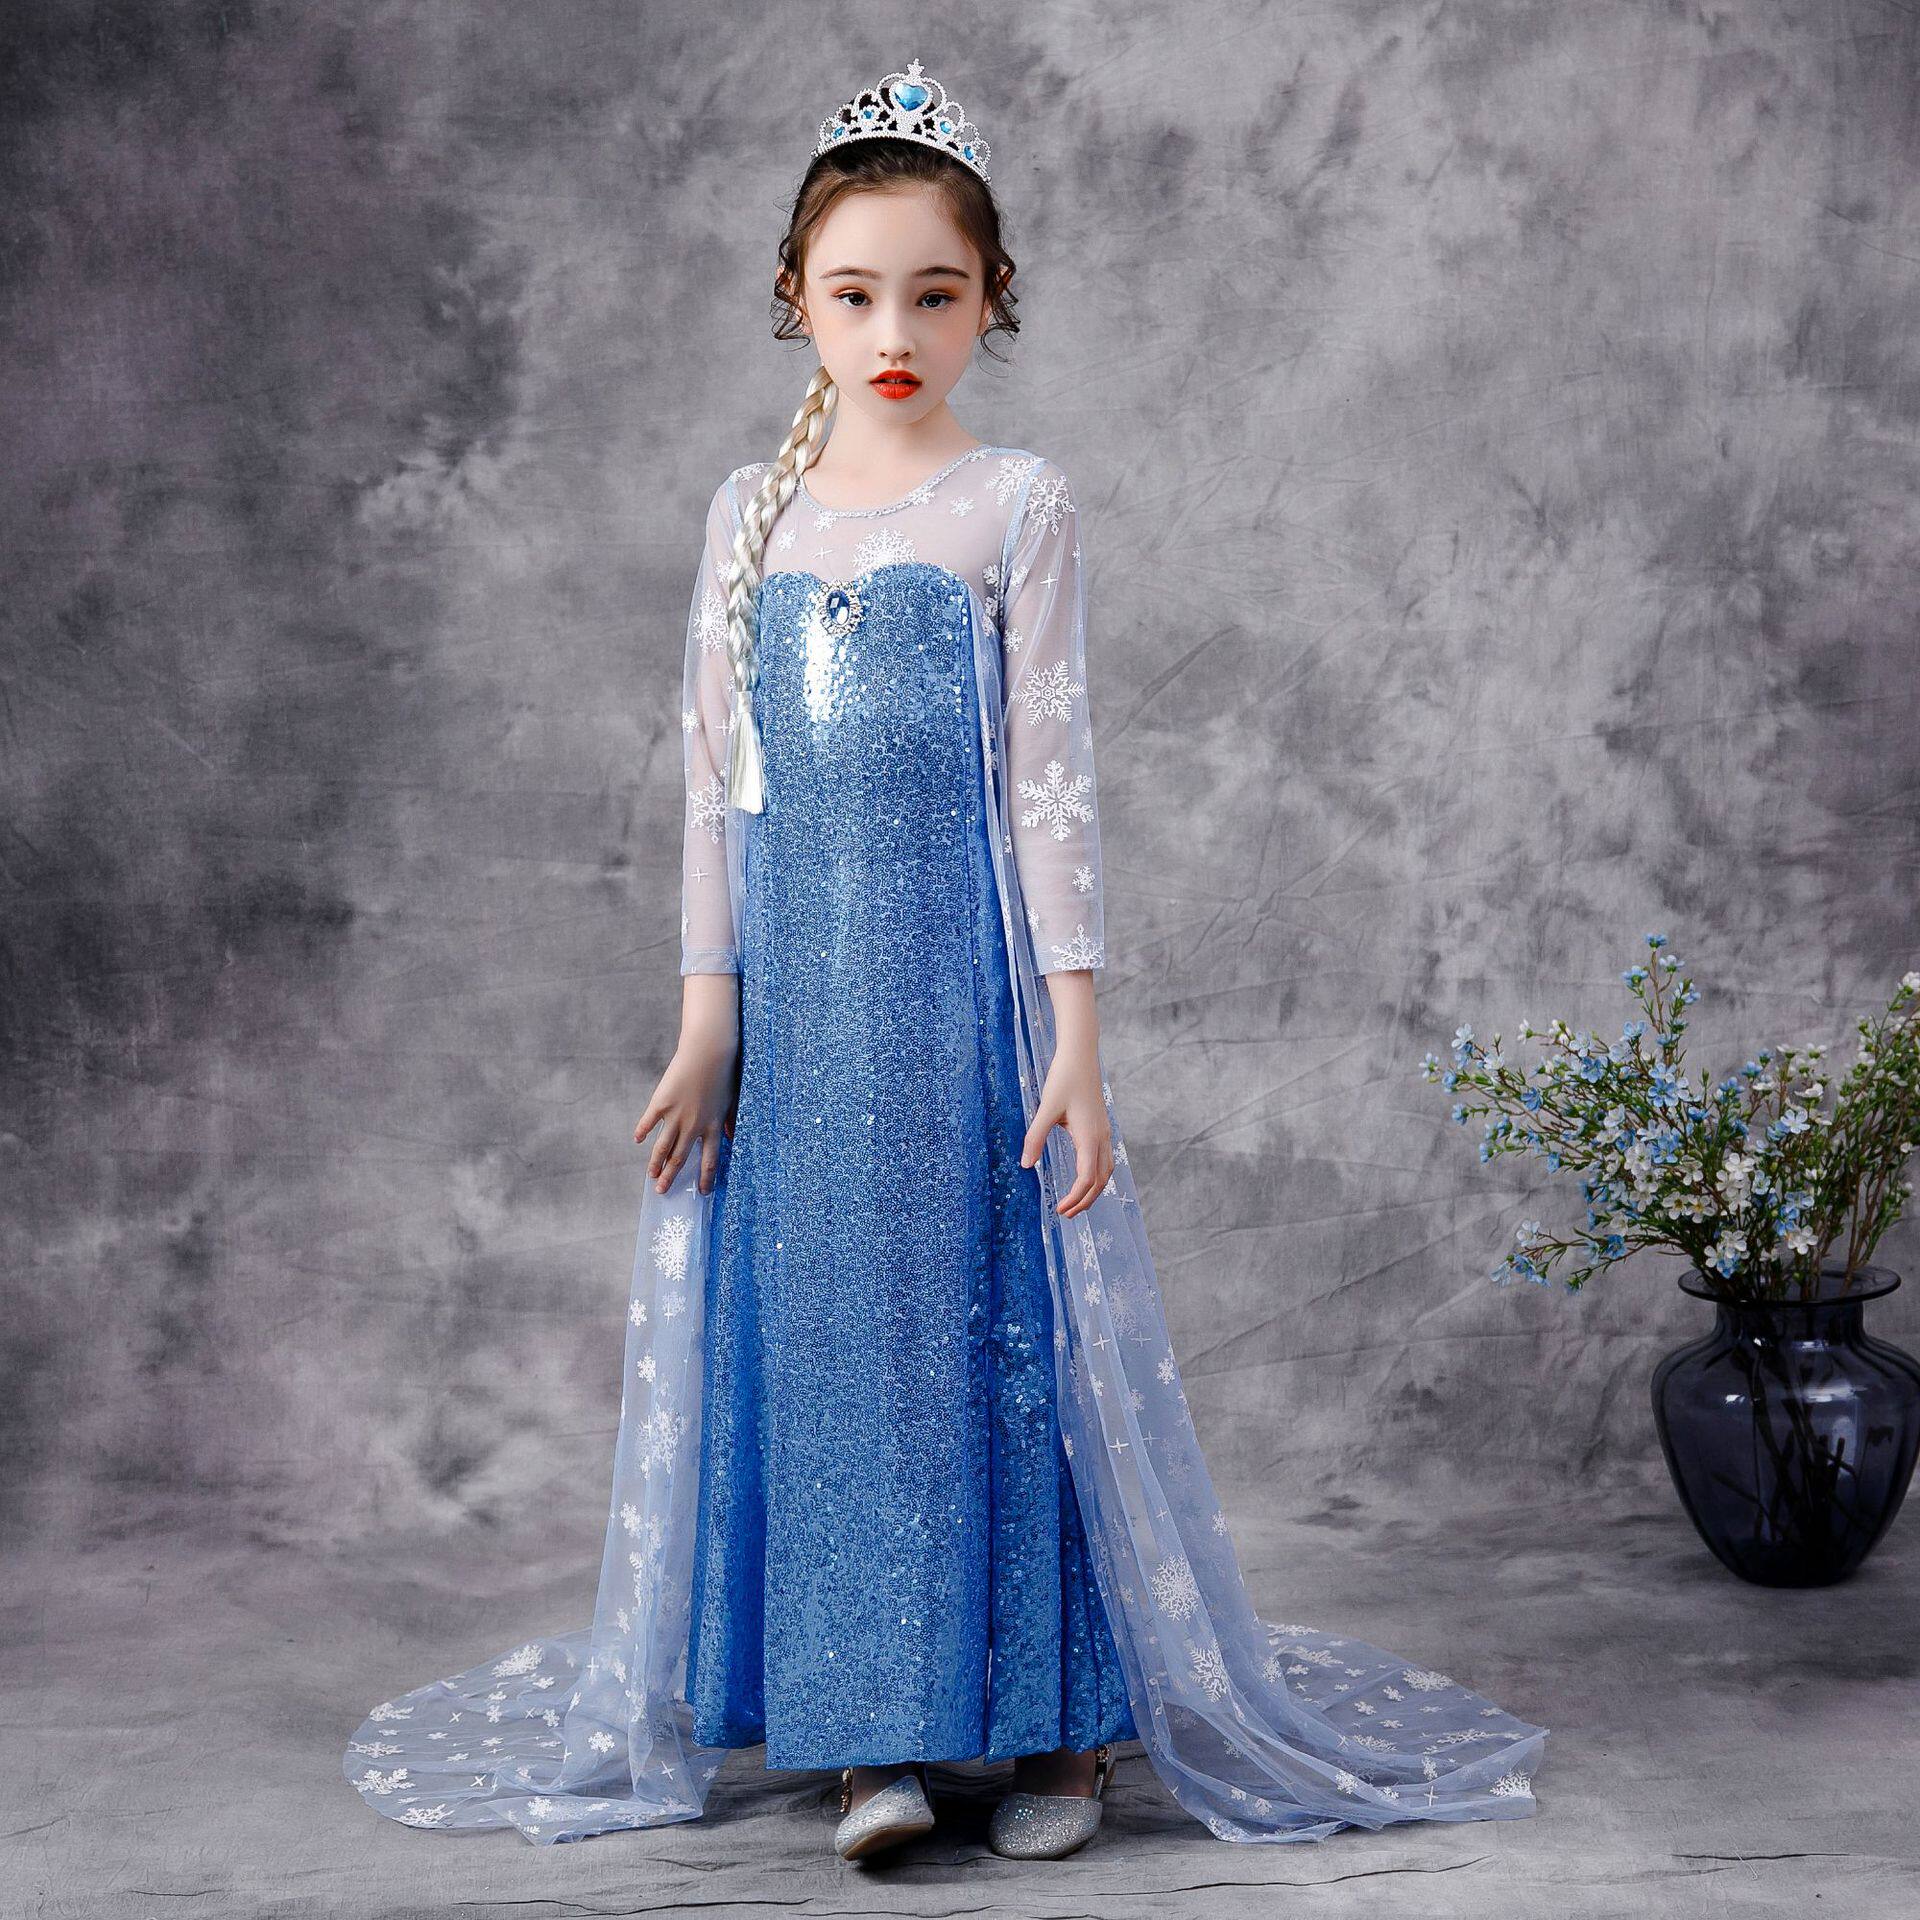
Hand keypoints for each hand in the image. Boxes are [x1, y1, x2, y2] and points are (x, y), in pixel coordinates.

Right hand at [634, 1028, 737, 1194]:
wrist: (708, 1053)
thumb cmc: (723, 1074)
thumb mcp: (731, 1101)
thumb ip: (730, 1122)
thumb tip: (732, 1136)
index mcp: (713, 1126)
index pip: (710, 1160)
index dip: (705, 1178)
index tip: (702, 1191)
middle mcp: (694, 1125)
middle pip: (681, 1158)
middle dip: (671, 1177)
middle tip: (662, 1191)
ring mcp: (676, 1115)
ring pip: (663, 1146)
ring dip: (656, 1163)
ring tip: (650, 1175)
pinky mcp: (661, 1102)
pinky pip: (649, 1122)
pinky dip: (642, 1131)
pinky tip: (637, 1140)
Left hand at [1020, 1043, 1112, 1217]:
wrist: (1081, 1055)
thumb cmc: (1064, 1078)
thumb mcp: (1046, 1109)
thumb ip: (1035, 1138)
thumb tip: (1025, 1166)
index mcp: (1089, 1136)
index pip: (1087, 1178)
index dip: (1075, 1198)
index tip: (1060, 1209)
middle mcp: (1101, 1137)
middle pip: (1100, 1180)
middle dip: (1085, 1200)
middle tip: (1066, 1214)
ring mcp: (1104, 1132)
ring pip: (1106, 1171)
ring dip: (1094, 1190)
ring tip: (1076, 1202)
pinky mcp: (1102, 1126)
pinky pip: (1105, 1159)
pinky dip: (1097, 1175)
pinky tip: (1084, 1176)